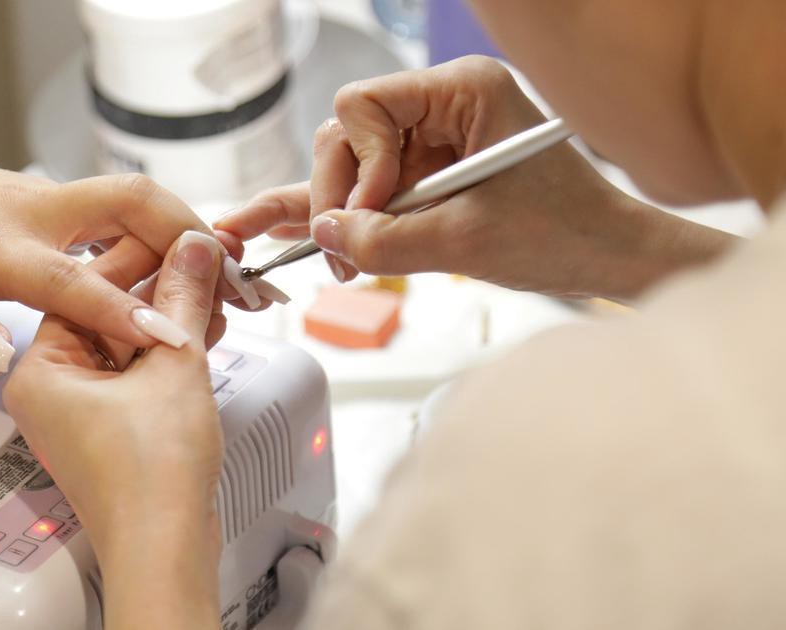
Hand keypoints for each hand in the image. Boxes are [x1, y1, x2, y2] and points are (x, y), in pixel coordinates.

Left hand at [0, 138, 247, 372]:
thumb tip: (2, 353)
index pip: (73, 280)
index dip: (126, 313)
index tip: (175, 340)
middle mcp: (27, 211)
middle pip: (128, 200)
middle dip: (187, 233)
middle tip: (232, 276)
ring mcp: (41, 198)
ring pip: (128, 198)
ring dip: (180, 230)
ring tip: (219, 279)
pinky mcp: (45, 199)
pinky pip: (112, 209)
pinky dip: (152, 232)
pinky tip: (168, 269)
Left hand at [5, 230, 224, 629]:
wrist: (163, 549)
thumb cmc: (148, 476)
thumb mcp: (172, 366)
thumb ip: (182, 298)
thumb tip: (193, 249)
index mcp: (39, 369)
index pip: (84, 287)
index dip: (140, 256)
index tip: (178, 237)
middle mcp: (51, 388)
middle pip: (106, 313)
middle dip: (161, 289)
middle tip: (203, 262)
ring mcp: (80, 411)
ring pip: (126, 343)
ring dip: (171, 319)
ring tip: (214, 293)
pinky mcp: (110, 429)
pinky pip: (136, 372)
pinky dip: (169, 352)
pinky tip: (205, 329)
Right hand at [216, 56, 733, 299]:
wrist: (608, 258)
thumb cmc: (564, 235)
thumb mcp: (465, 242)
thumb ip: (385, 239)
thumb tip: (325, 234)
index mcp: (463, 90)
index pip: (364, 105)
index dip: (357, 162)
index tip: (371, 212)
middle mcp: (443, 104)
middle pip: (349, 135)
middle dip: (339, 195)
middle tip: (342, 251)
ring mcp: (434, 139)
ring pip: (352, 166)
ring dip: (341, 213)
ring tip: (334, 260)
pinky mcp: (430, 175)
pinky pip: (372, 189)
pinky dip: (346, 214)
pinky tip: (298, 230)